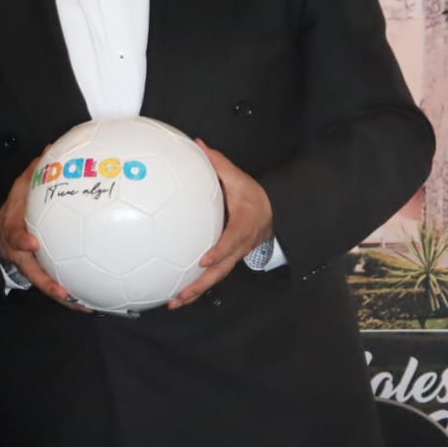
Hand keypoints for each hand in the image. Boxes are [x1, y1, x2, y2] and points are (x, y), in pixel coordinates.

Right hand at [0, 158, 83, 309]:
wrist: (1, 234)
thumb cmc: (16, 210)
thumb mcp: (19, 189)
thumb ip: (35, 172)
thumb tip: (52, 147)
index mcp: (14, 231)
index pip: (15, 237)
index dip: (22, 240)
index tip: (32, 242)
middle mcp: (21, 254)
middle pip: (31, 273)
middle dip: (47, 284)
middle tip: (62, 291)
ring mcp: (31, 267)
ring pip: (45, 286)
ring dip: (63, 298)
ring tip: (84, 305)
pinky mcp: (42, 275)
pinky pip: (57, 287)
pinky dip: (72, 297)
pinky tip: (93, 303)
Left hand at [171, 139, 274, 307]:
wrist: (273, 213)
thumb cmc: (253, 197)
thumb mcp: (239, 178)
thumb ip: (218, 164)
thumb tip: (199, 144)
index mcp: (244, 225)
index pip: (232, 241)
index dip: (220, 252)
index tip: (204, 260)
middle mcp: (239, 246)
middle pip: (221, 270)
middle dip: (201, 284)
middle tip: (181, 294)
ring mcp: (234, 256)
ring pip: (216, 278)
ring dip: (196, 292)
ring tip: (174, 303)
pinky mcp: (227, 261)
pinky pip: (213, 276)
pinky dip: (197, 286)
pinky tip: (178, 293)